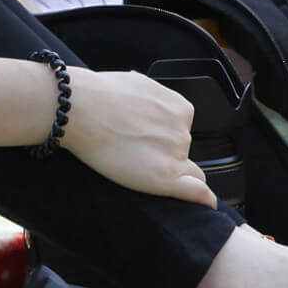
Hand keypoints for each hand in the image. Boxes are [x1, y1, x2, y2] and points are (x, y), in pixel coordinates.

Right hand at [63, 68, 217, 205]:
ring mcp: (176, 154)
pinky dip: (202, 198)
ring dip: (163, 170)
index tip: (148, 142)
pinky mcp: (165, 176)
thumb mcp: (137, 83)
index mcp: (179, 108)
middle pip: (181, 152)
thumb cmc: (100, 94)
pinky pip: (195, 191)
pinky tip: (206, 204)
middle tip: (131, 149)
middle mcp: (183, 130)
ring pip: (182, 172)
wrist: (81, 107)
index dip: (165, 139)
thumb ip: (153, 97)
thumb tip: (149, 94)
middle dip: (162, 153)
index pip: (182, 131)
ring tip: (128, 159)